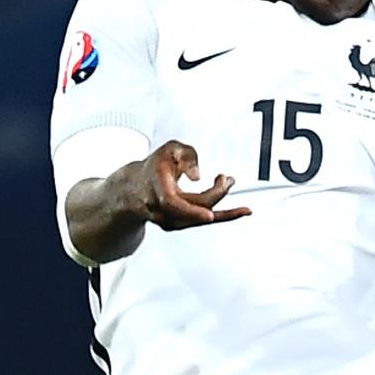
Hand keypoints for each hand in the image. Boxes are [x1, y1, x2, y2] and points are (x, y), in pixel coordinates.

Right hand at [132, 140, 251, 229]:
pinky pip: (201, 222)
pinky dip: (222, 216)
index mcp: (156, 188)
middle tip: (228, 179)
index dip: (191, 211)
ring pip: (199, 219)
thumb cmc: (156, 166)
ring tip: (236, 193)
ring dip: (222, 206)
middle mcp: (160, 209)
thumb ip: (186, 155)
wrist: (134, 188)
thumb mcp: (170, 149)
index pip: (171, 203)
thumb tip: (197, 175)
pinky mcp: (177, 224)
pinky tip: (240, 211)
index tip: (210, 215)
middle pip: (193, 209)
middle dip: (216, 194)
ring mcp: (168, 220)